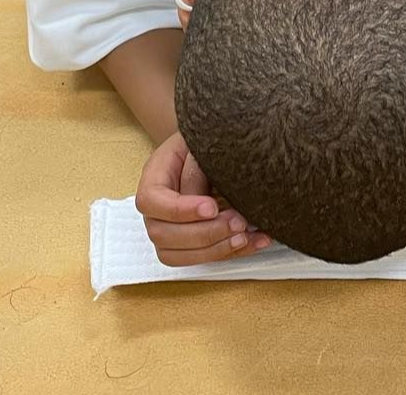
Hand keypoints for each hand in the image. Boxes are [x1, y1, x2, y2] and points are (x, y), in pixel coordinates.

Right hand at [135, 132, 272, 265]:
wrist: (208, 152)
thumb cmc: (201, 146)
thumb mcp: (197, 146)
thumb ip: (196, 172)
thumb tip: (208, 208)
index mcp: (152, 180)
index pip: (151, 201)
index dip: (180, 210)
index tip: (212, 207)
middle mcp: (154, 211)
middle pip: (162, 235)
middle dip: (204, 233)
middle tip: (237, 222)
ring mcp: (168, 232)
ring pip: (178, 256)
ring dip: (215, 249)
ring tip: (245, 235)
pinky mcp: (188, 246)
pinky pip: (200, 259)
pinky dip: (230, 253)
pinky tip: (255, 242)